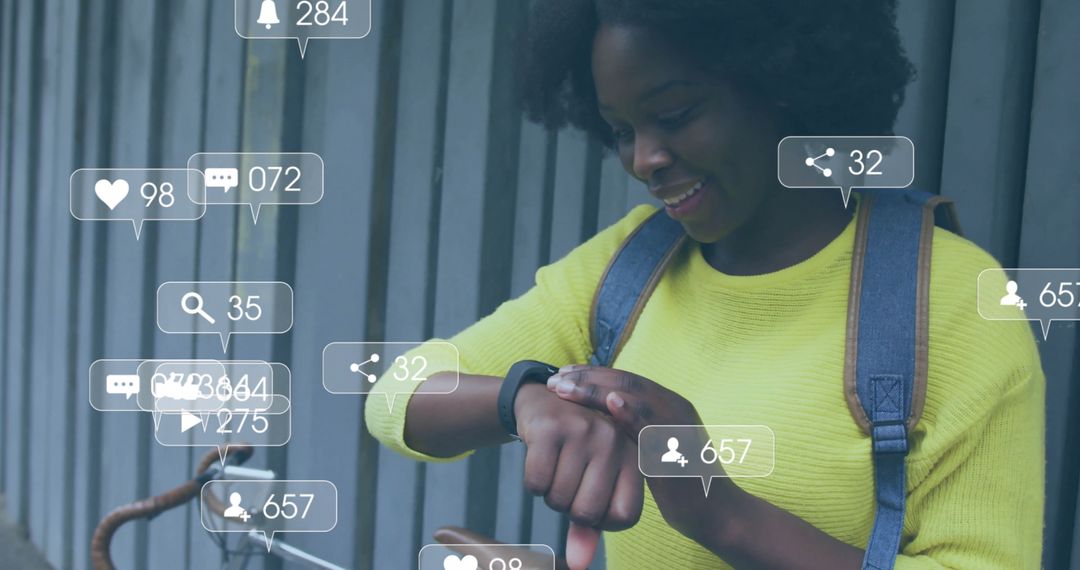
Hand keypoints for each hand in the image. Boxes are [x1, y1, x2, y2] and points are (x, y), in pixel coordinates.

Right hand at [513, 383, 643, 568]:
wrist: (545, 403)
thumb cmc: (575, 453)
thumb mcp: (589, 485)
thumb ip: (588, 529)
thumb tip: (577, 566)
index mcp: (633, 457)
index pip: (624, 516)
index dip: (601, 520)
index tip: (591, 499)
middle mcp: (614, 442)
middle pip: (587, 512)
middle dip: (568, 508)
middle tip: (568, 481)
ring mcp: (583, 431)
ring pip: (559, 499)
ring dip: (549, 494)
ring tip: (556, 466)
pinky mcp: (551, 428)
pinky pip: (536, 483)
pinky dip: (532, 483)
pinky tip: (539, 458)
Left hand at [546, 365, 727, 546]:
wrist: (718, 513)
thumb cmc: (682, 484)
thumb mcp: (656, 448)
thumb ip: (636, 430)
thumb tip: (605, 419)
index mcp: (670, 404)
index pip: (627, 379)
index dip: (594, 374)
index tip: (565, 374)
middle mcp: (675, 408)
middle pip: (626, 382)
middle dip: (588, 377)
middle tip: (556, 379)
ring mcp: (678, 426)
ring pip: (635, 397)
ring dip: (596, 390)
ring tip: (565, 389)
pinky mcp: (679, 449)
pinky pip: (653, 426)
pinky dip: (630, 412)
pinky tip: (608, 404)